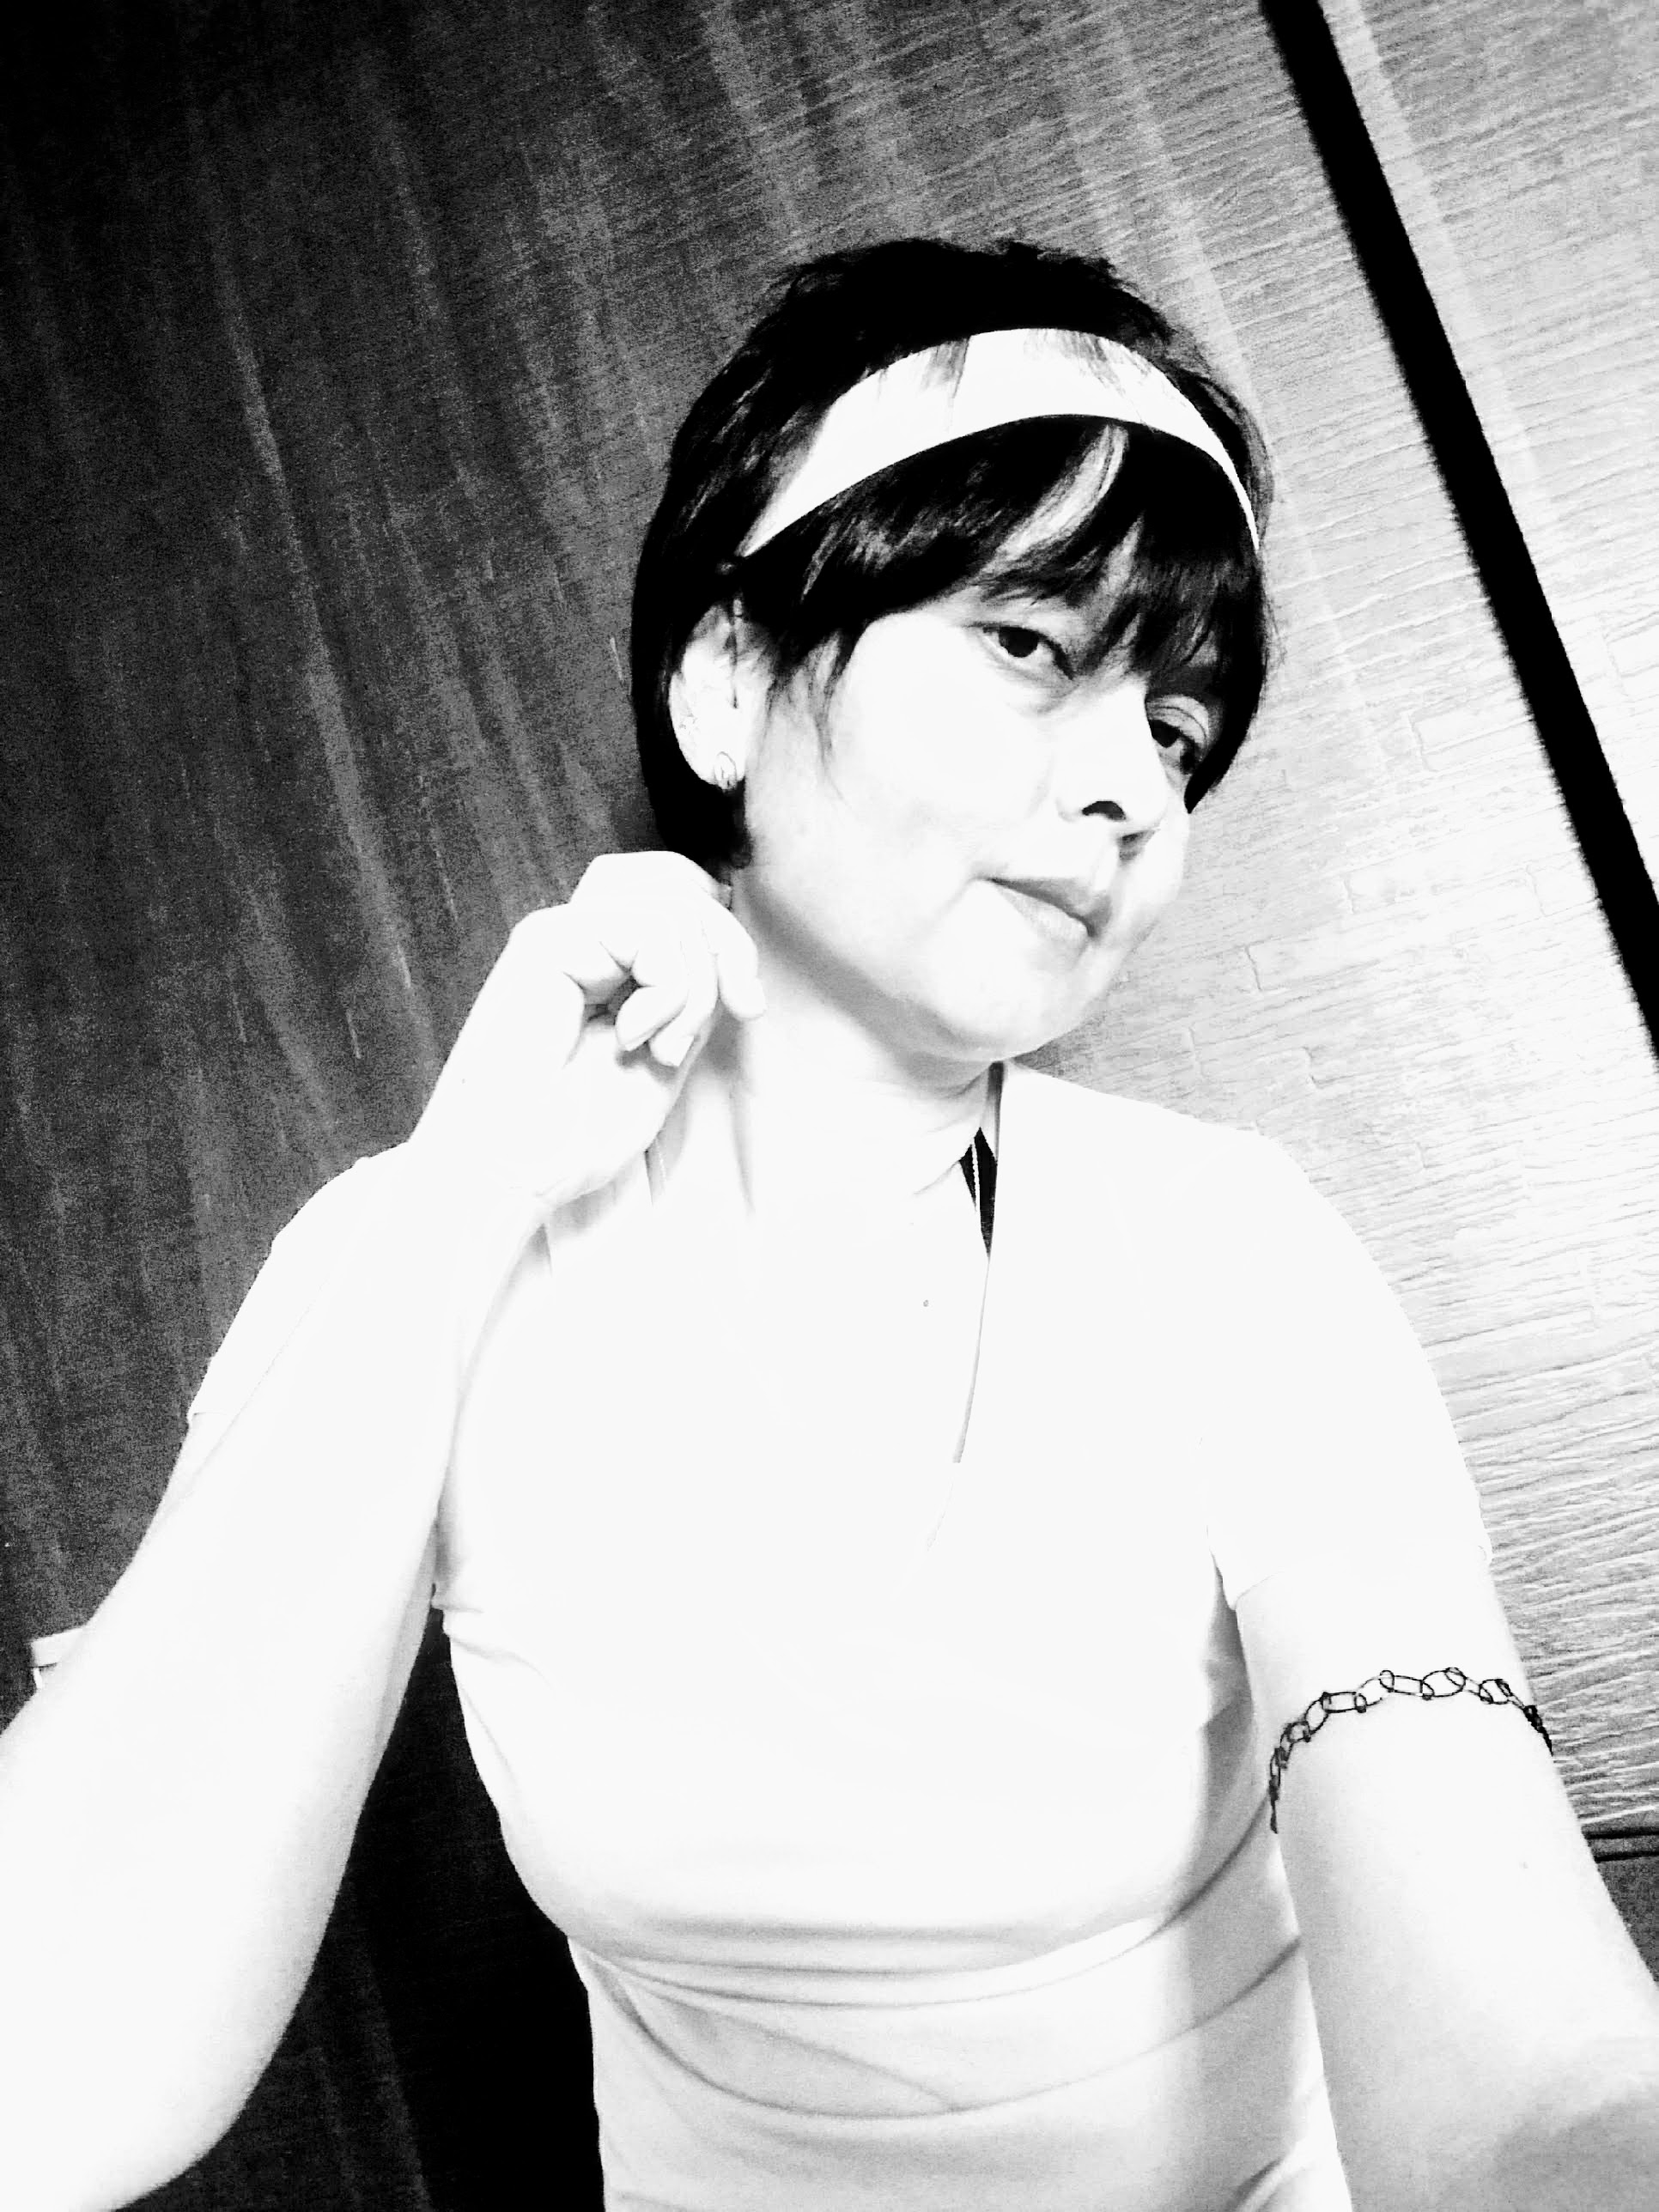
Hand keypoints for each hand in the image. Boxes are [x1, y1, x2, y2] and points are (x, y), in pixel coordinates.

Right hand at [409, 851, 763, 1214]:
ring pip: (672, 910)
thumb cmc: (577, 1132)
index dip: (729, 940)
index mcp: (608, 964)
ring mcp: (564, 935)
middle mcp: (585, 939)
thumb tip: (732, 953)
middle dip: (730, 948)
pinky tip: (633, 1035)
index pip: (683, 903)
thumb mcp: (666, 1053)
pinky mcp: (547, 940)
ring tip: (664, 1048)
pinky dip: (665, 987)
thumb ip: (693, 998)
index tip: (750, 1006)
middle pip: (683, 890)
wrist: (516, 1170)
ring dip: (693, 985)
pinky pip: (646, 929)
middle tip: (743, 1008)